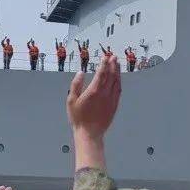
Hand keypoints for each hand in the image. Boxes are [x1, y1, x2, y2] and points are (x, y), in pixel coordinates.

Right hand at [67, 54, 120, 169]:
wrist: (90, 133)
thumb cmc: (79, 118)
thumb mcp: (71, 100)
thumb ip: (75, 85)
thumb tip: (80, 73)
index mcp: (94, 91)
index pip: (101, 73)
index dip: (104, 64)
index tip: (105, 57)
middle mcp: (104, 93)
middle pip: (111, 75)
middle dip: (112, 65)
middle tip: (113, 56)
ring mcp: (111, 99)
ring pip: (116, 82)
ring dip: (117, 72)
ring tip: (117, 64)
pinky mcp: (114, 105)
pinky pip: (118, 90)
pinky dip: (119, 82)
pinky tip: (118, 78)